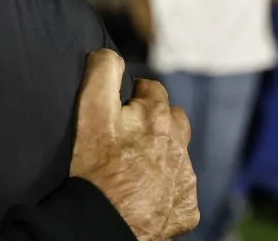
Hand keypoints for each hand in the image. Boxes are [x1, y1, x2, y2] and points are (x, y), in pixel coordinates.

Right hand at [70, 50, 198, 240]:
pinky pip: (180, 190)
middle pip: (174, 120)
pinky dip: (166, 188)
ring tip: (135, 165)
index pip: (153, 89)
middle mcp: (180, 145)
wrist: (105, 223)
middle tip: (129, 135)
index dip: (133, 96)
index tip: (119, 109)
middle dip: (156, 121)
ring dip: (163, 154)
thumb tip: (111, 54)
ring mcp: (185, 179)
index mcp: (158, 117)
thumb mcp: (90, 110)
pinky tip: (143, 192)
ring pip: (179, 155)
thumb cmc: (95, 167)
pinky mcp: (187, 209)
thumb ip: (103, 72)